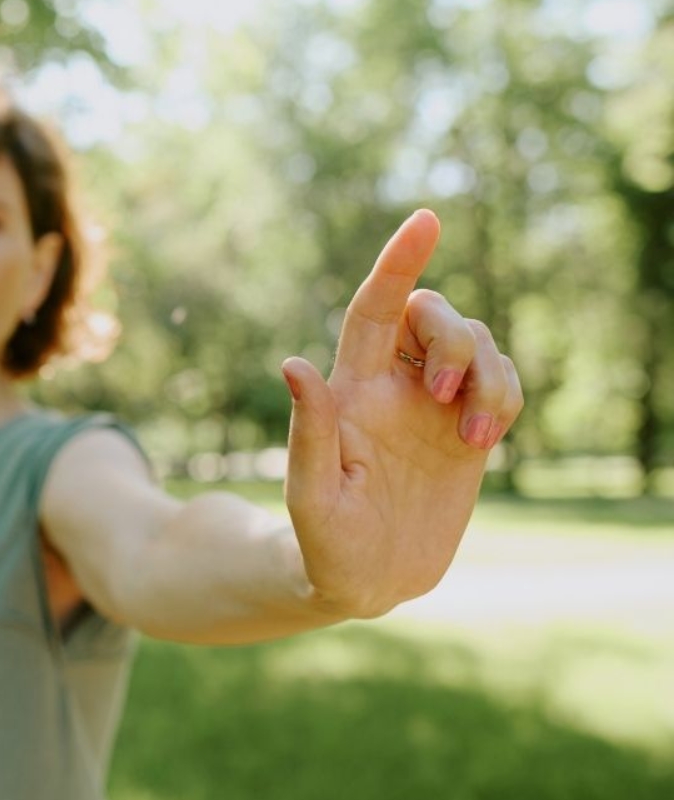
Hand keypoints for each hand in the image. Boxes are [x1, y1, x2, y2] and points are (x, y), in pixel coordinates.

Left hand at [280, 209, 523, 617]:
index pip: (374, 310)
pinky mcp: (468, 430)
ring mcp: (435, 406)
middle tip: (446, 395)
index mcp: (350, 391)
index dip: (396, 264)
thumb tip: (293, 363)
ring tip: (474, 439)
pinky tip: (484, 441)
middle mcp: (393, 386)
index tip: (425, 219)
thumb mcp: (311, 493)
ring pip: (477, 344)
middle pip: (433, 315)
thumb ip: (307, 432)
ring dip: (487, 376)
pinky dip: (506, 397)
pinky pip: (504, 384)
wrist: (365, 580)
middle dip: (454, 337)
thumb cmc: (323, 541)